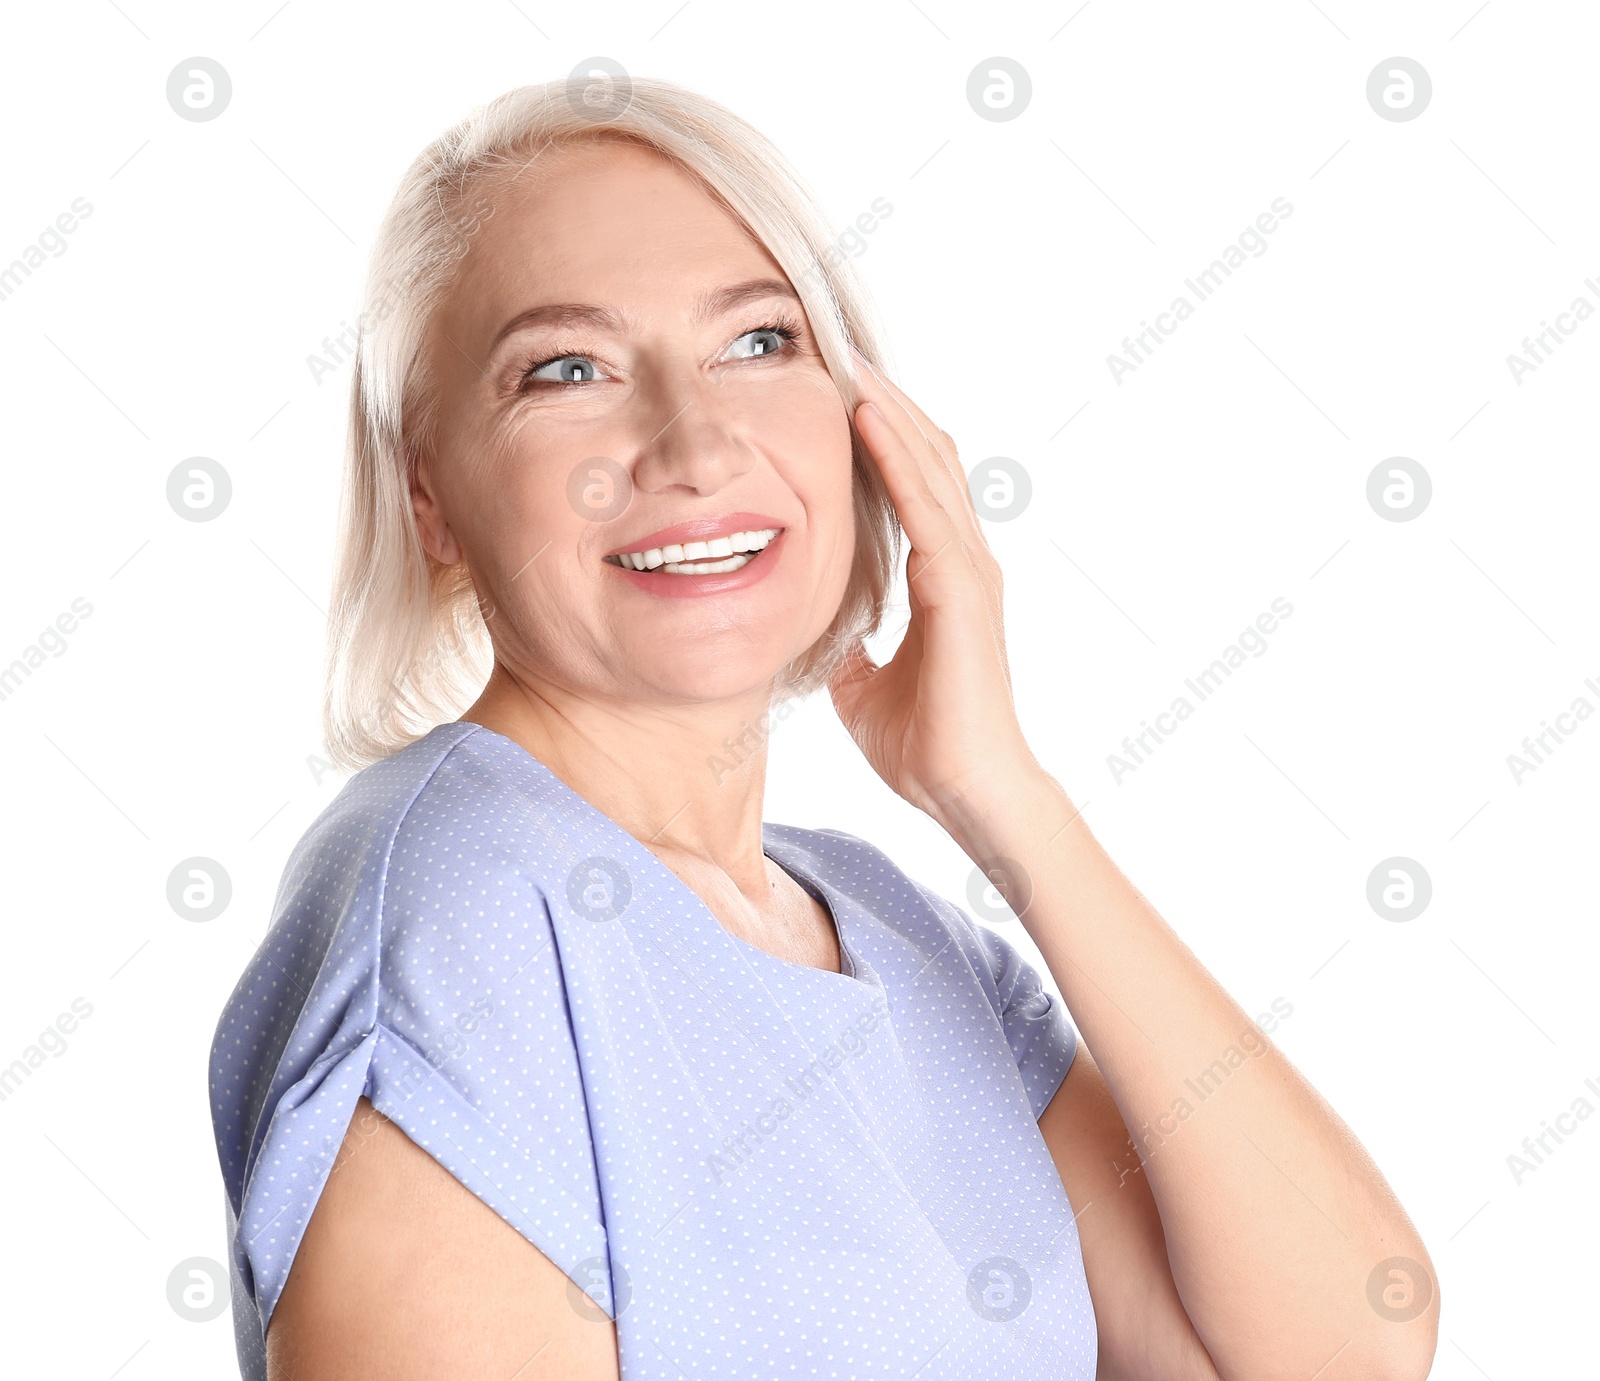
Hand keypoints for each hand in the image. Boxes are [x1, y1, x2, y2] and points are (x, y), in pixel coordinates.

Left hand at [827, 346, 1040, 825]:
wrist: (967, 792)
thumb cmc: (926, 746)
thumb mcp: (863, 686)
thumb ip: (851, 649)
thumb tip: (823, 640)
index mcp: (943, 577)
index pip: (913, 485)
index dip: (882, 435)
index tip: (839, 391)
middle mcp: (962, 561)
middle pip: (925, 457)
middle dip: (884, 402)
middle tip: (841, 348)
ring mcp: (968, 570)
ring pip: (929, 466)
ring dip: (889, 409)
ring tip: (849, 358)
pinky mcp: (960, 588)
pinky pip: (924, 506)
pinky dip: (895, 456)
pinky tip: (865, 415)